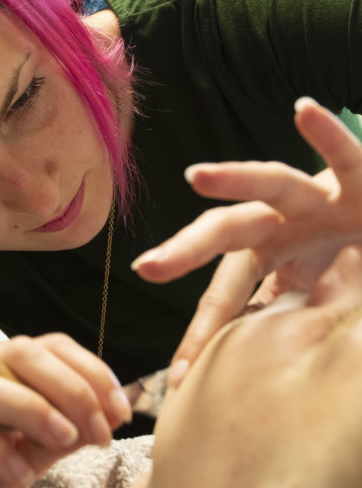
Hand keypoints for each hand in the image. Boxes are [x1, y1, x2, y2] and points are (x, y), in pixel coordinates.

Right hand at [0, 333, 131, 487]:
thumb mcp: (31, 454)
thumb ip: (64, 432)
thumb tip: (110, 413)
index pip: (45, 347)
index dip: (88, 369)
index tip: (120, 408)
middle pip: (16, 351)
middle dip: (67, 385)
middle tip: (99, 427)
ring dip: (29, 406)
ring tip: (65, 440)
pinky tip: (19, 472)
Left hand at [131, 97, 361, 387]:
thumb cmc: (343, 255)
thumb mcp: (310, 292)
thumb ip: (276, 312)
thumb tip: (242, 350)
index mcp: (265, 255)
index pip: (225, 295)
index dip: (202, 333)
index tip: (177, 377)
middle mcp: (278, 223)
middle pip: (225, 232)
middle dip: (185, 249)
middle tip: (147, 268)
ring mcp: (314, 198)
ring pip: (270, 184)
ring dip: (235, 178)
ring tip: (198, 177)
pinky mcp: (358, 179)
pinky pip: (342, 155)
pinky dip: (325, 135)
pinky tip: (303, 111)